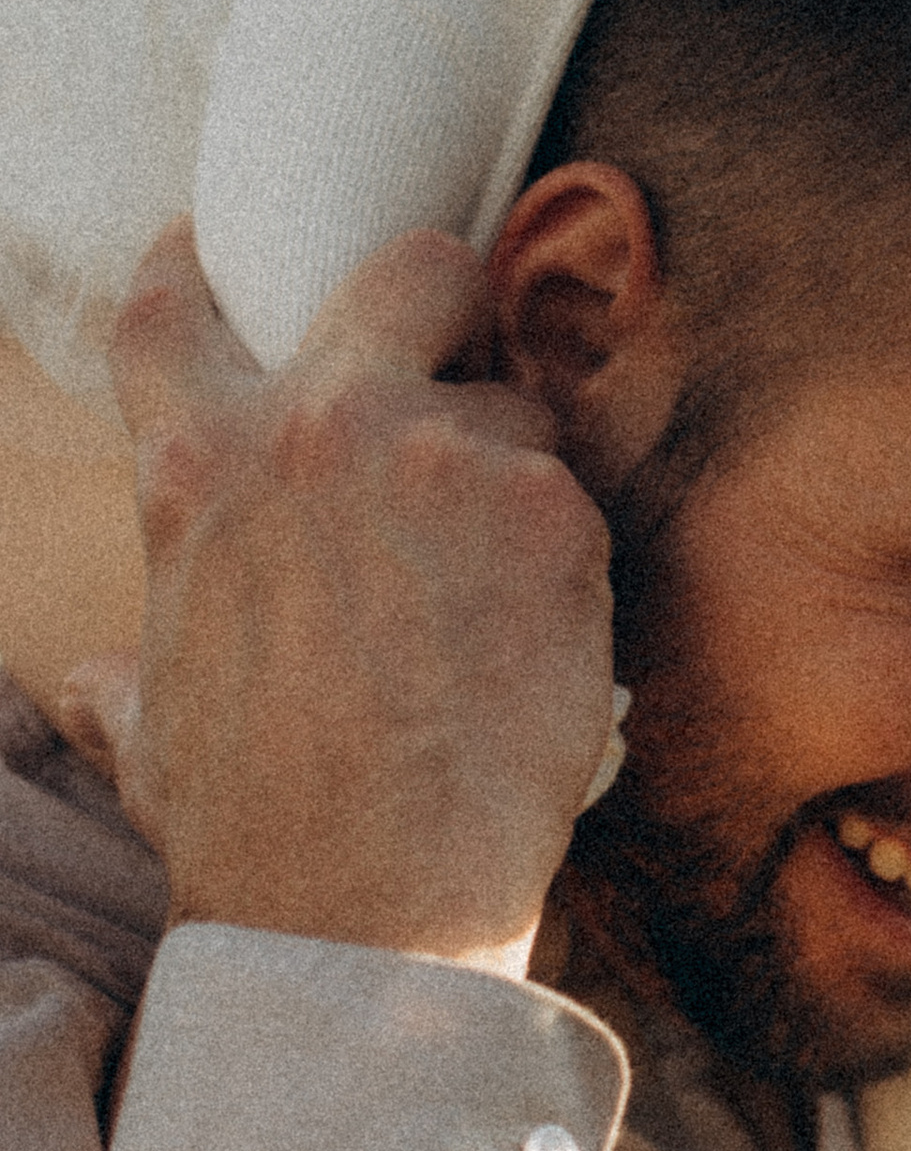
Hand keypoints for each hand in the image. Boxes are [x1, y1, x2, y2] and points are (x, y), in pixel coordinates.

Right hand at [96, 222, 615, 969]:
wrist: (366, 904)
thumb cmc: (254, 830)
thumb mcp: (153, 731)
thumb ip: (127, 678)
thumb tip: (90, 683)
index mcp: (198, 471)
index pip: (175, 316)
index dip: (199, 268)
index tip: (217, 246)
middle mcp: (317, 429)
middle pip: (405, 270)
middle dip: (441, 291)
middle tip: (459, 345)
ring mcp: (442, 455)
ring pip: (518, 407)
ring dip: (519, 477)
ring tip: (499, 599)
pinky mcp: (550, 511)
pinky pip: (579, 499)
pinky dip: (572, 562)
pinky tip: (545, 642)